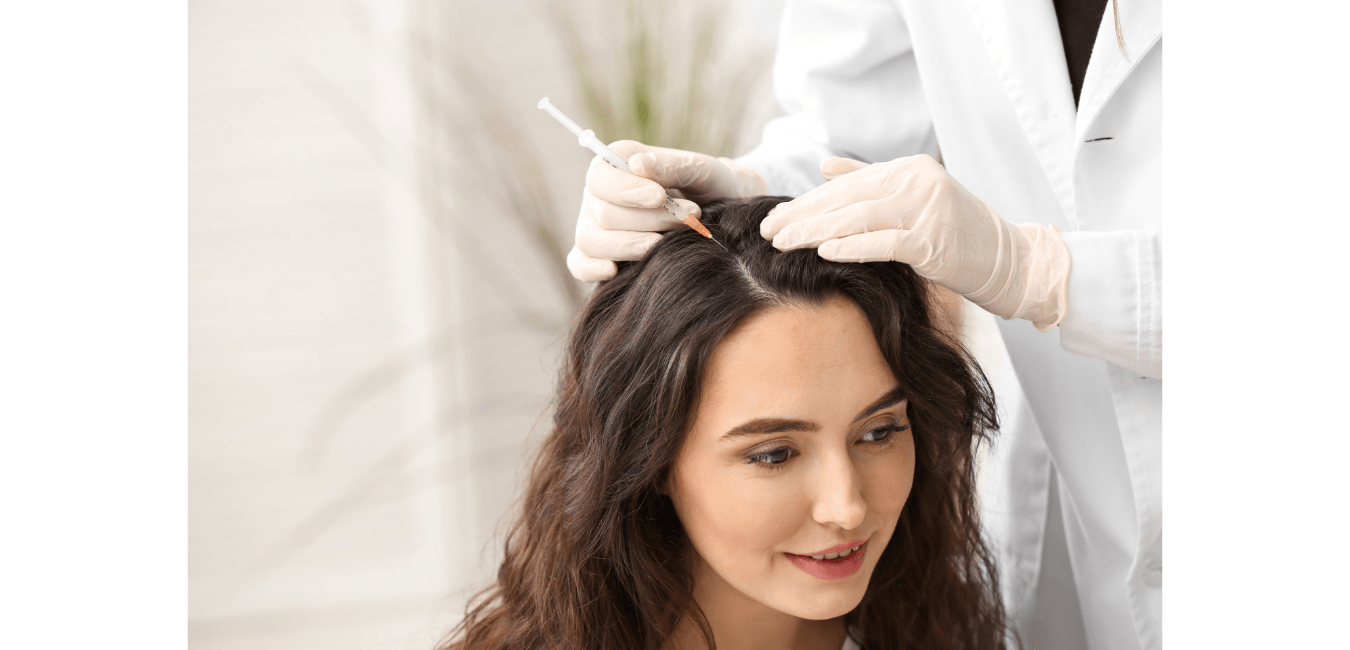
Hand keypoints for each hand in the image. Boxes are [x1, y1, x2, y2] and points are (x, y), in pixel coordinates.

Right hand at [568, 141, 766, 281]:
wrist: (721, 214)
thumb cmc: (708, 186)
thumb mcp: (698, 169)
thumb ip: (669, 166)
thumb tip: (636, 164)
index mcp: (613, 165)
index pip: (600, 179)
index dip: (627, 191)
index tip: (660, 197)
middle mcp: (598, 195)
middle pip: (604, 214)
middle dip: (648, 220)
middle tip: (688, 218)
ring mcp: (595, 226)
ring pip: (591, 240)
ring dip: (631, 245)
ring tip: (667, 243)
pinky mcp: (600, 255)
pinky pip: (580, 264)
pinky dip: (592, 269)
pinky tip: (614, 271)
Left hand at [761, 155, 1070, 330]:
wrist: (1009, 259)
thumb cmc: (958, 232)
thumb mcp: (914, 197)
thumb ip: (870, 179)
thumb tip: (824, 166)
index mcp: (908, 169)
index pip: (846, 185)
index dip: (807, 202)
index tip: (775, 217)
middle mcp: (917, 182)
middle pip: (846, 199)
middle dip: (802, 216)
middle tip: (768, 231)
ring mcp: (927, 210)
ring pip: (858, 218)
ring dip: (815, 232)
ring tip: (783, 243)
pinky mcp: (934, 241)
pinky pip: (883, 243)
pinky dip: (851, 247)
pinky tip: (822, 252)